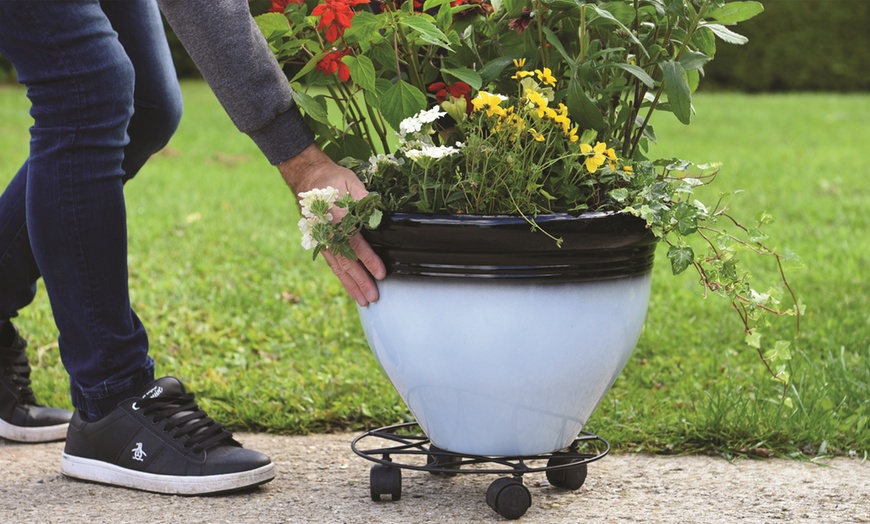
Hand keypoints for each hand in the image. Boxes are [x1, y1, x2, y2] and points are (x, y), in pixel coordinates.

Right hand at [278, 144, 386, 305]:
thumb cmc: (331, 179)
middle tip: (373, 297)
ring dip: (351, 284)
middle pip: (346, 262)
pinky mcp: (320, 243)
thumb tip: (377, 210)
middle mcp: (327, 234)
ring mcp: (322, 240)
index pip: (355, 244)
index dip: (368, 259)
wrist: (306, 177)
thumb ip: (363, 197)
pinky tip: (351, 287)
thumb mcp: (350, 181)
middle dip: (360, 281)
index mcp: (335, 218)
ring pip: (337, 267)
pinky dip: (342, 277)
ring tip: (363, 300)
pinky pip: (332, 264)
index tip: (380, 273)